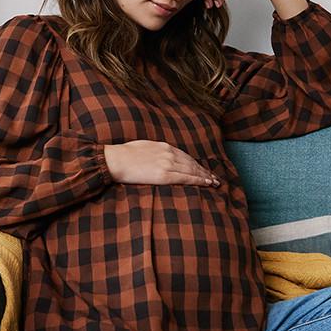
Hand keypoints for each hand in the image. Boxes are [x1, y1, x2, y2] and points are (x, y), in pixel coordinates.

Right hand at [103, 140, 220, 187]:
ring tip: (213, 182)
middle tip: (215, 178)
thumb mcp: (144, 147)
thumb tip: (160, 157)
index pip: (185, 156)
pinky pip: (185, 178)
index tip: (204, 169)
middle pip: (192, 163)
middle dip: (204, 171)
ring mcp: (167, 164)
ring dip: (205, 176)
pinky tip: (206, 183)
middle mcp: (169, 154)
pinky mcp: (164, 175)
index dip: (197, 164)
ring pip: (192, 170)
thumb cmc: (125, 155)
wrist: (115, 160)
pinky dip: (198, 180)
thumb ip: (156, 152)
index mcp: (164, 147)